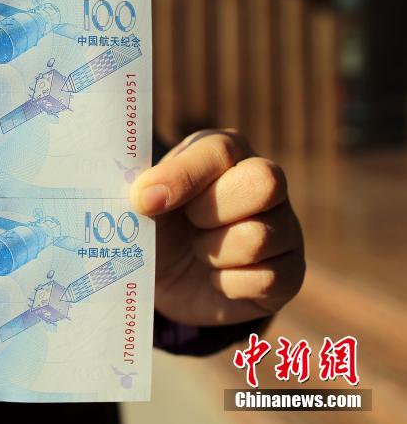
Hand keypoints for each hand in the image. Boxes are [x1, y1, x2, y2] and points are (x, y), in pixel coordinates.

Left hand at [130, 130, 304, 325]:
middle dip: (212, 210)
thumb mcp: (143, 202)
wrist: (166, 278)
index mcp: (225, 152)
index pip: (221, 150)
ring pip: (259, 236)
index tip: (144, 202)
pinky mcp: (290, 272)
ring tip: (198, 251)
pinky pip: (266, 279)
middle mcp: (264, 182)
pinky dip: (226, 284)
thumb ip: (143, 189)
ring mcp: (285, 227)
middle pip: (263, 182)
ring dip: (213, 252)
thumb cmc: (156, 225)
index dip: (181, 176)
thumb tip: (144, 197)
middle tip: (189, 223)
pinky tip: (215, 278)